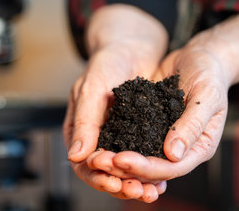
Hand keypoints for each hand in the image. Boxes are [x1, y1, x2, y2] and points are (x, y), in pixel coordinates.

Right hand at [63, 4, 168, 200]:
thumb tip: (75, 156)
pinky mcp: (137, 135)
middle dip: (120, 185)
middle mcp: (97, 137)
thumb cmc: (107, 62)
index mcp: (79, 129)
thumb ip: (85, 121)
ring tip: (153, 192)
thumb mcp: (93, 89)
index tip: (115, 182)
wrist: (132, 47)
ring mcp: (118, 137)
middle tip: (139, 192)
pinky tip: (163, 179)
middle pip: (104, 173)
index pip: (83, 163)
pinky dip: (150, 171)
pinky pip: (141, 158)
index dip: (98, 177)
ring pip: (124, 170)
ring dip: (137, 183)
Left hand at [86, 14, 238, 186]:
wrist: (200, 58)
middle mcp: (182, 149)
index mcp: (200, 147)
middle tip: (99, 161)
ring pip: (140, 159)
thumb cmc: (209, 74)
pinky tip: (100, 144)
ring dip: (118, 162)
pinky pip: (134, 141)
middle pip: (152, 170)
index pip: (171, 168)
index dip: (145, 168)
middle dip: (126, 168)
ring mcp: (165, 139)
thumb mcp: (206, 96)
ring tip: (95, 158)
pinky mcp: (151, 127)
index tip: (120, 160)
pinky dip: (118, 145)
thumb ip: (192, 125)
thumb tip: (173, 155)